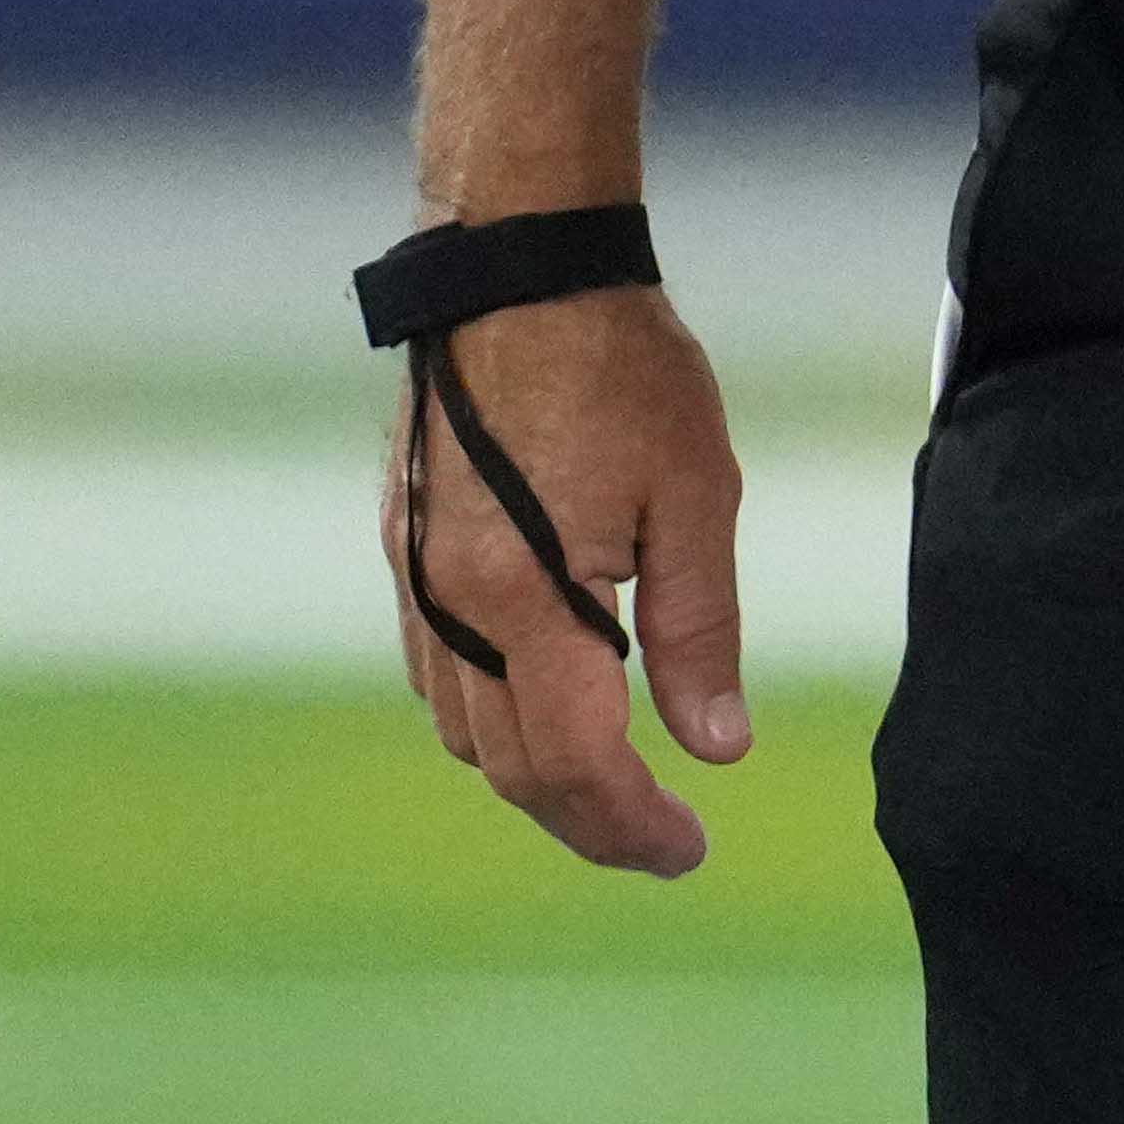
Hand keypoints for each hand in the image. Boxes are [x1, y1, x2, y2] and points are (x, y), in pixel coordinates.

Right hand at [382, 289, 752, 877]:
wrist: (517, 273)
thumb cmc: (624, 368)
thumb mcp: (698, 493)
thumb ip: (702, 630)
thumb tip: (719, 747)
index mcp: (526, 595)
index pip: (576, 757)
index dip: (633, 823)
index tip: (689, 850)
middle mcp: (450, 604)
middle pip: (511, 767)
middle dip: (588, 820)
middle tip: (665, 844)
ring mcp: (414, 581)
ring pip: (465, 733)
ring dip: (536, 777)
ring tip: (620, 787)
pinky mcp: (404, 552)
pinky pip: (439, 678)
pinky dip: (493, 720)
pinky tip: (552, 708)